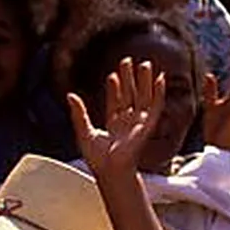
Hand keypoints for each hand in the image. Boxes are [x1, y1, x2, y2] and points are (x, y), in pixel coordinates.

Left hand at [67, 57, 164, 179]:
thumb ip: (78, 113)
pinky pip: (156, 106)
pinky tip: (160, 79)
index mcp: (114, 124)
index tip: (112, 75)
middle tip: (127, 60)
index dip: (114, 88)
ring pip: (143, 97)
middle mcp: (128, 122)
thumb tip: (69, 95)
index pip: (115, 101)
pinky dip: (159, 92)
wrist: (110, 169)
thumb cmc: (97, 158)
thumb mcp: (83, 132)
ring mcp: (138, 123)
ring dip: (144, 81)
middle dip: (129, 78)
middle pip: (130, 95)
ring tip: (144, 63)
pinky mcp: (147, 125)